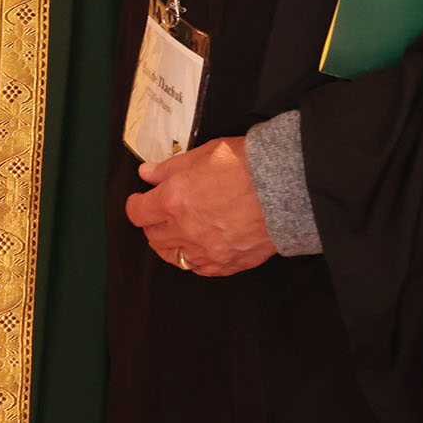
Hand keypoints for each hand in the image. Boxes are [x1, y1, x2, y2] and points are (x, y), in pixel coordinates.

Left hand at [125, 136, 275, 277]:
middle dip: (153, 223)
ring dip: (170, 244)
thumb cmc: (247, 165)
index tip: (140, 200)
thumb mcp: (203, 153)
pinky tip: (201, 245)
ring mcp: (206, 251)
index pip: (137, 212)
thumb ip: (170, 168)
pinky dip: (195, 258)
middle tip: (161, 213)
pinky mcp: (226, 263)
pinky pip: (200, 269)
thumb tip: (148, 174)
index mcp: (173, 200)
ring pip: (173, 257)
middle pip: (153, 236)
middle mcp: (185, 229)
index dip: (136, 204)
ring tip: (178, 231)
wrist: (286, 186)